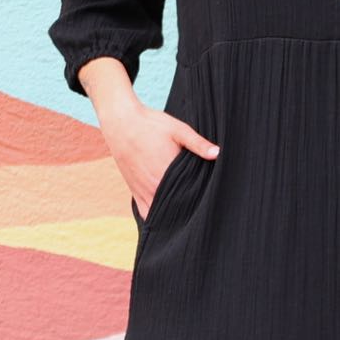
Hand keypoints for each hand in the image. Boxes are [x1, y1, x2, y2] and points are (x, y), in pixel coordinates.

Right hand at [99, 107, 219, 219]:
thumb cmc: (151, 125)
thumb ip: (198, 144)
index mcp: (167, 175)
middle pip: (178, 208)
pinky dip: (157, 217)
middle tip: (201, 207)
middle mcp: (154, 188)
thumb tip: (218, 153)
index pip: (190, 197)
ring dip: (173, 215)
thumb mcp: (179, 130)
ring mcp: (143, 192)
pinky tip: (167, 215)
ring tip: (187, 213)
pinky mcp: (135, 193)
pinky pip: (147, 214)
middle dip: (189, 209)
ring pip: (162, 215)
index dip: (201, 200)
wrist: (121, 122)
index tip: (210, 198)